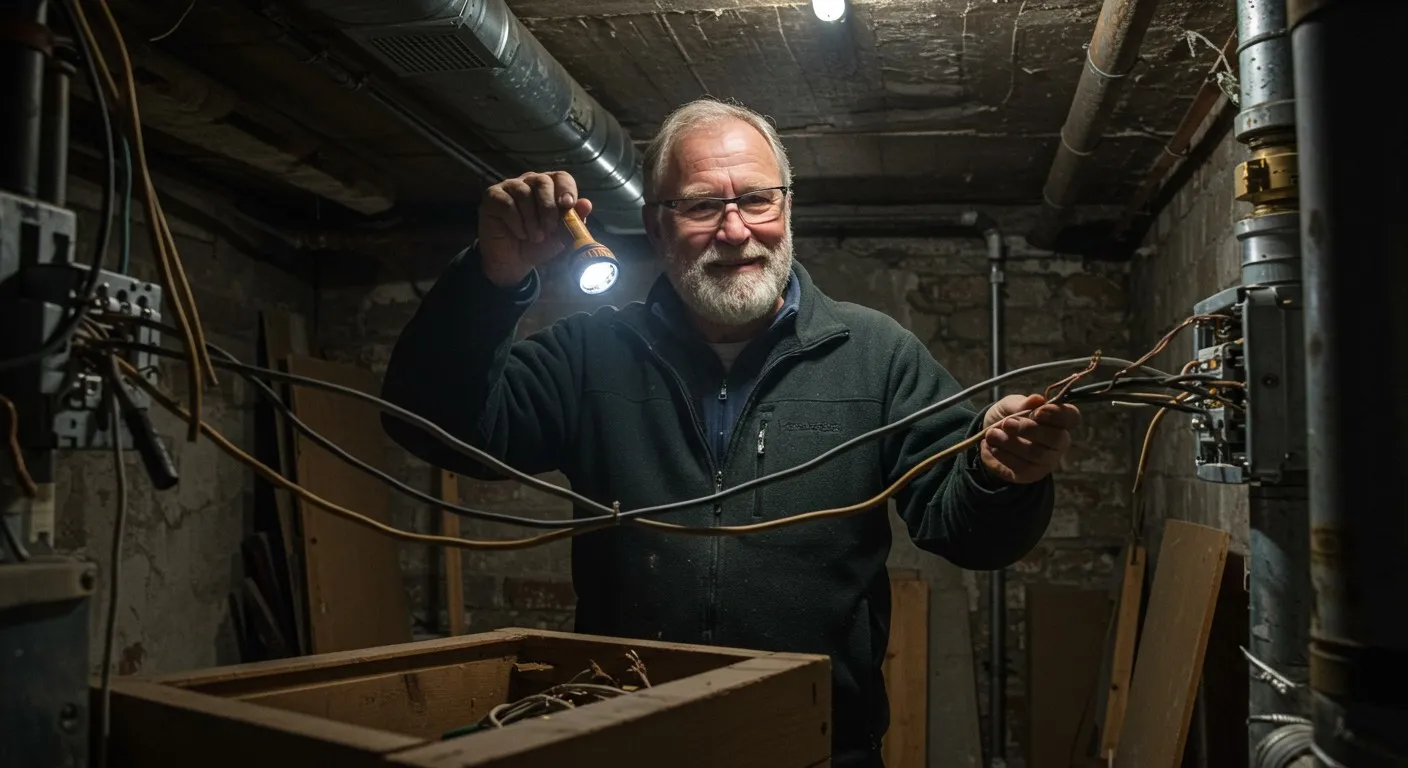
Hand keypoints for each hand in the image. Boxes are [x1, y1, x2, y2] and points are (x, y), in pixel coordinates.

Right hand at [478, 171, 593, 286]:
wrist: (512, 262)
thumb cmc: (537, 246)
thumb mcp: (559, 236)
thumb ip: (573, 221)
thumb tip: (587, 204)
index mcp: (549, 188)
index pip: (561, 177)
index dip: (566, 189)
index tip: (567, 206)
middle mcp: (529, 182)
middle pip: (542, 181)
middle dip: (548, 207)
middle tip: (549, 229)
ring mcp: (510, 187)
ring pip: (524, 192)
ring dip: (532, 219)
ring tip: (534, 237)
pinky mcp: (493, 196)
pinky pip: (507, 203)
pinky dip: (516, 222)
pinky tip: (519, 233)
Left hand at [979, 394, 1080, 484]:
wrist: (987, 438)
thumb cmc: (1007, 417)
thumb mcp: (1010, 405)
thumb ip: (1022, 403)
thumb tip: (1037, 399)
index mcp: (1058, 420)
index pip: (1072, 417)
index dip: (1058, 415)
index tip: (1037, 412)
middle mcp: (1058, 442)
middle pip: (1056, 439)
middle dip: (1028, 429)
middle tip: (1006, 423)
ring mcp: (1046, 461)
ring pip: (1036, 455)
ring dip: (1010, 443)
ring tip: (991, 434)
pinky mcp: (1030, 474)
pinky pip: (1020, 469)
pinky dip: (1001, 456)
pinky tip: (989, 447)